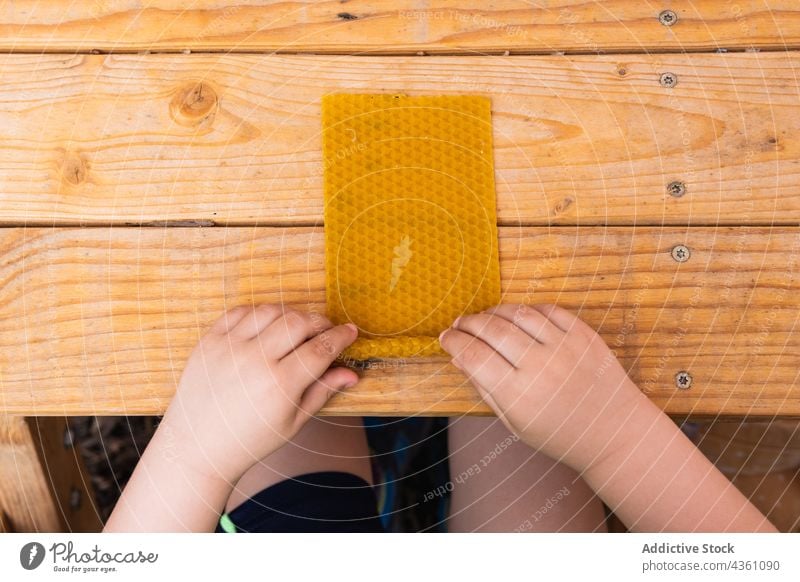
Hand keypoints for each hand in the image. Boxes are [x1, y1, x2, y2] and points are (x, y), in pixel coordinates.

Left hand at [161, 304, 358, 482]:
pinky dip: (260, 312)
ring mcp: (229, 348)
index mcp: (279, 385)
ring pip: (271, 311)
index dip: (341, 336)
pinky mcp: (209, 341)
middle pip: (299, 322)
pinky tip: (268, 324)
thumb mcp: (292, 422)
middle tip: (325, 330)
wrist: (196, 447)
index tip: (351, 331)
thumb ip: (322, 392)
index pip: (321, 349)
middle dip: (319, 322)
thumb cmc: (249, 440)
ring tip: (297, 327)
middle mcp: (254, 361)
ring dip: (291, 314)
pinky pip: (240, 311)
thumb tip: (352, 373)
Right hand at [439, 304, 647, 472]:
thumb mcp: (515, 424)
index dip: (453, 342)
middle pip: (491, 330)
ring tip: (485, 319)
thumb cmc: (561, 435)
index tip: (445, 338)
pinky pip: (547, 310)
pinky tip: (517, 317)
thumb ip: (485, 389)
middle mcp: (541, 367)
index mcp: (519, 395)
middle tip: (459, 324)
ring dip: (494, 312)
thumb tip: (458, 358)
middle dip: (468, 323)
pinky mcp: (584, 335)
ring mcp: (565, 347)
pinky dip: (526, 309)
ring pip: (517, 314)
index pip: (473, 356)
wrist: (616, 433)